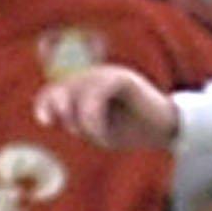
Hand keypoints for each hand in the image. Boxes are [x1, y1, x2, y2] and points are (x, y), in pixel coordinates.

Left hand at [34, 64, 179, 149]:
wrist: (165, 129)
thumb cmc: (132, 130)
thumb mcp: (99, 131)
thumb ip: (79, 122)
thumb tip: (59, 117)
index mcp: (87, 86)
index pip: (57, 89)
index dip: (46, 102)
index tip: (46, 121)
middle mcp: (95, 75)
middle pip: (64, 87)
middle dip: (62, 108)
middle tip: (73, 129)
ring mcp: (109, 74)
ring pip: (79, 91)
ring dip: (83, 120)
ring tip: (98, 136)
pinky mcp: (122, 78)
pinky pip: (96, 94)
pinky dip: (94, 118)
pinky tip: (103, 135)